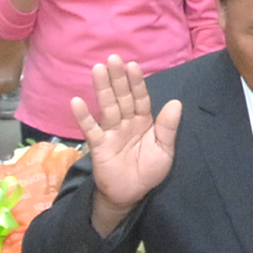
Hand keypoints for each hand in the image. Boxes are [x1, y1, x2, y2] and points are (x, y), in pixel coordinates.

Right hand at [70, 57, 180, 231]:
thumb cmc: (148, 170)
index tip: (133, 65)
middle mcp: (126, 122)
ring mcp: (111, 132)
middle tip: (113, 58)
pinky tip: (76, 101)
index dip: (137, 83)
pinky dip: (84, 116)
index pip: (140, 98)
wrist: (131, 194)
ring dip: (102, 88)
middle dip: (118, 78)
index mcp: (144, 121)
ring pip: (107, 107)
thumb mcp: (164, 150)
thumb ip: (168, 128)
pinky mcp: (99, 145)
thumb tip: (176, 103)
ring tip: (97, 69)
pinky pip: (91, 129)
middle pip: (122, 97)